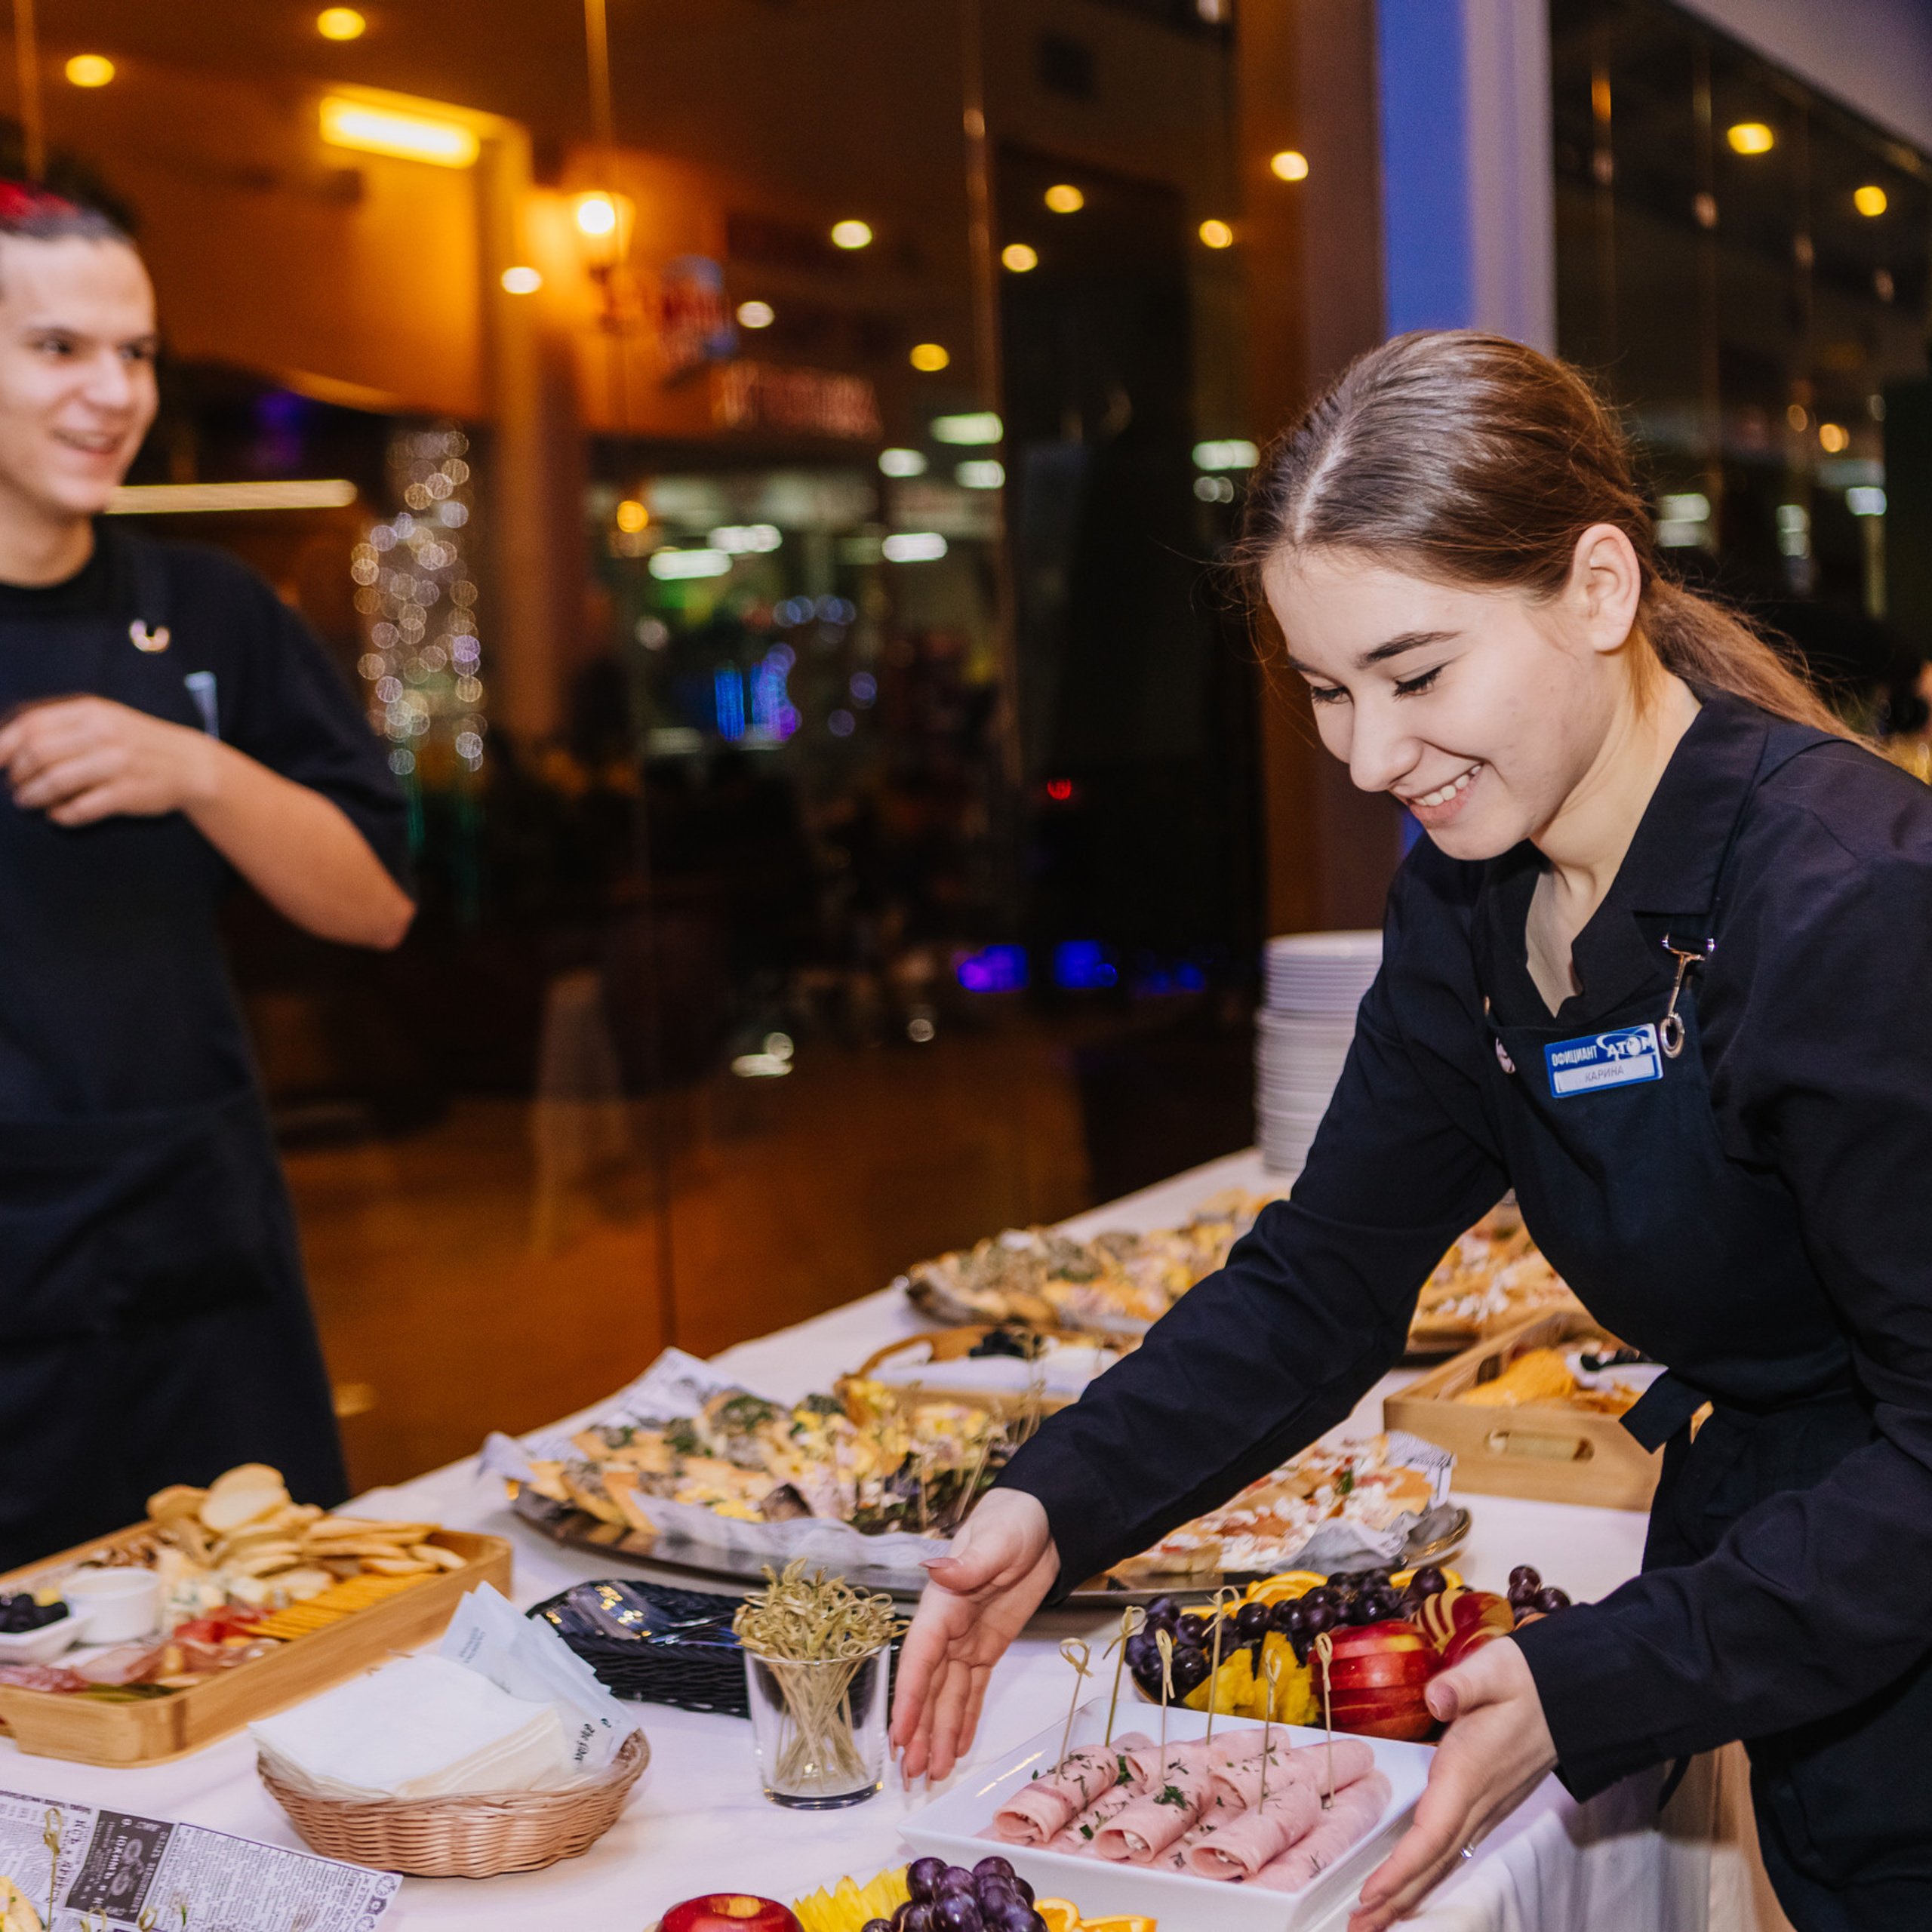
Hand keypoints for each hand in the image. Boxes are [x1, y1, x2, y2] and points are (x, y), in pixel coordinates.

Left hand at [0, 696, 215, 824]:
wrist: (191, 764)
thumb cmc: (138, 742)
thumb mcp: (104, 719)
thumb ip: (63, 725)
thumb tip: (9, 742)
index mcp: (92, 712)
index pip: (33, 725)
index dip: (5, 746)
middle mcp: (103, 735)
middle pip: (39, 754)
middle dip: (18, 774)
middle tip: (14, 786)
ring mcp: (117, 765)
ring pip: (55, 782)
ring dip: (33, 796)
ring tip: (27, 802)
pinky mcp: (128, 793)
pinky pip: (82, 807)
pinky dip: (62, 814)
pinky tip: (58, 815)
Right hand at [889, 1487, 1057, 1782]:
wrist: (1041, 1521)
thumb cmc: (1012, 1522)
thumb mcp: (995, 1540)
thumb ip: (968, 1562)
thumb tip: (937, 1569)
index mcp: (941, 1604)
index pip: (919, 1658)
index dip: (907, 1698)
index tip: (899, 1735)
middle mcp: (947, 1628)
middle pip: (928, 1687)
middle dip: (920, 1731)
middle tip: (912, 1775)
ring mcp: (966, 1641)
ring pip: (947, 1696)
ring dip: (939, 1734)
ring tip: (931, 1775)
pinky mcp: (988, 1648)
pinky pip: (973, 1690)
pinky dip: (965, 1719)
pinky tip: (957, 1747)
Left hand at [1348, 1637, 1555, 1930]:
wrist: (1567, 1697)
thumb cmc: (1525, 1681)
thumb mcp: (1494, 1669)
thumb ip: (1464, 1684)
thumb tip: (1438, 1696)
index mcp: (1469, 1774)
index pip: (1433, 1833)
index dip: (1401, 1868)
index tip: (1370, 1893)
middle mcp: (1478, 1802)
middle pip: (1433, 1863)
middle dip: (1395, 1899)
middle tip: (1357, 1928)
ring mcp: (1486, 1810)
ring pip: (1443, 1863)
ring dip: (1408, 1895)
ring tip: (1373, 1922)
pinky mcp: (1487, 1807)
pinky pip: (1453, 1851)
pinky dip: (1426, 1875)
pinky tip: (1409, 1889)